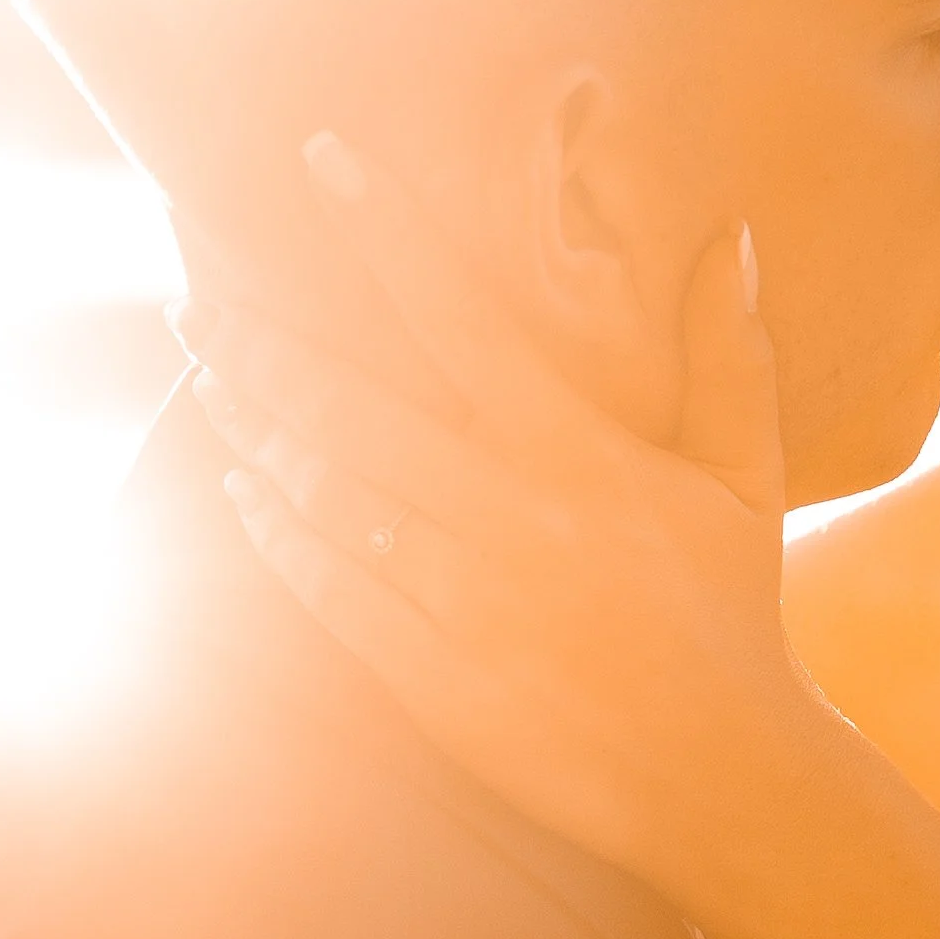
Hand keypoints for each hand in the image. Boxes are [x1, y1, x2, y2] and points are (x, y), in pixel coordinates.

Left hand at [184, 135, 811, 901]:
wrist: (726, 777)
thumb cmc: (734, 618)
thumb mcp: (744, 480)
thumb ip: (730, 356)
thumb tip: (726, 237)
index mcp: (580, 457)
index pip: (461, 316)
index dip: (386, 232)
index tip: (323, 160)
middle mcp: (509, 519)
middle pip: (355, 408)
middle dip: (263, 344)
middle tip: (195, 295)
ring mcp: (463, 602)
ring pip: (328, 495)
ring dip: (254, 431)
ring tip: (204, 377)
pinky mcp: (432, 677)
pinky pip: (330, 591)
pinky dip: (277, 535)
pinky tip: (243, 491)